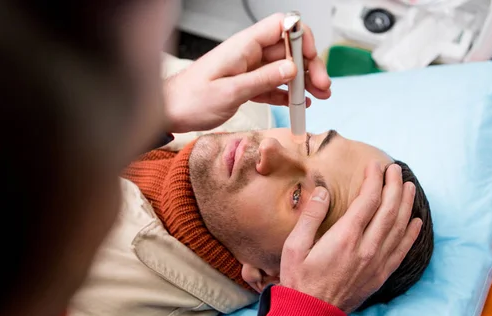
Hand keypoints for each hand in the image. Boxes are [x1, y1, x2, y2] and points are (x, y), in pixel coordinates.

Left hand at [164, 13, 330, 132]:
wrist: (170, 112)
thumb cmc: (190, 100)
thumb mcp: (229, 92)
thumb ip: (262, 79)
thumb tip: (291, 69)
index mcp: (243, 46)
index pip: (281, 26)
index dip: (300, 38)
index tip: (311, 59)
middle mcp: (248, 54)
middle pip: (287, 50)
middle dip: (309, 66)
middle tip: (322, 86)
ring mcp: (248, 69)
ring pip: (283, 69)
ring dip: (303, 82)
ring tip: (319, 96)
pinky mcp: (245, 85)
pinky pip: (272, 85)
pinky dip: (287, 94)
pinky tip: (299, 103)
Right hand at [279, 162, 422, 313]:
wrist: (312, 314)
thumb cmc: (299, 279)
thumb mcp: (295, 246)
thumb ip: (311, 217)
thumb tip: (323, 192)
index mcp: (344, 238)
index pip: (368, 200)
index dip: (374, 180)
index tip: (374, 166)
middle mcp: (366, 248)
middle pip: (388, 209)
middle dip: (393, 185)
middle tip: (394, 169)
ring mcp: (376, 262)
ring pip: (399, 226)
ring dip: (405, 203)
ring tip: (407, 186)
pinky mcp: (380, 274)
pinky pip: (402, 249)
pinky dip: (411, 233)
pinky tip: (416, 220)